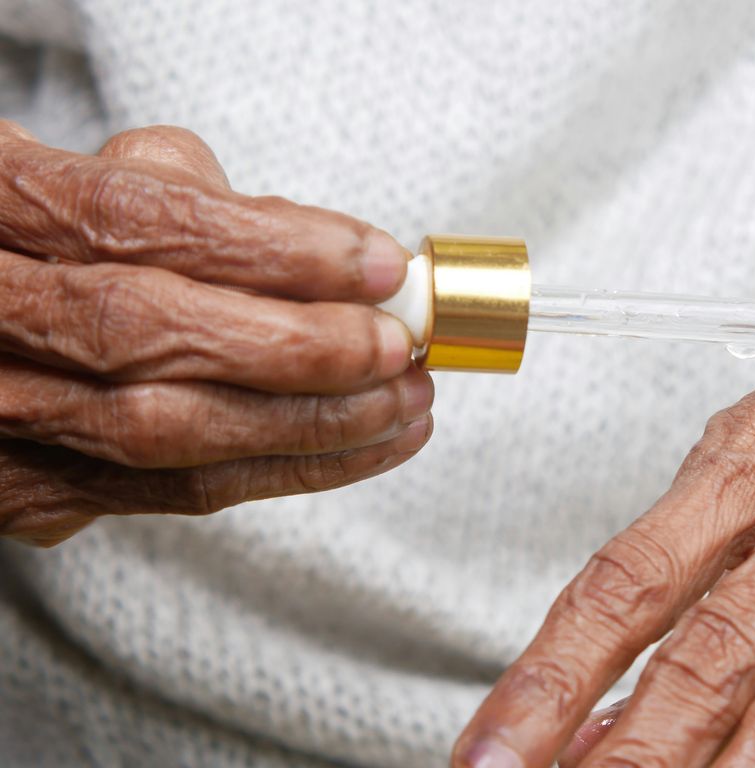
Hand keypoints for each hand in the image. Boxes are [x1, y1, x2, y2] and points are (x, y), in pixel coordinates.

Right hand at [0, 122, 431, 545]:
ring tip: (404, 402)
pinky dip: (282, 470)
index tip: (377, 263)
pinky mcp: (26, 488)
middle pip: (144, 333)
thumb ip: (187, 192)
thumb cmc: (39, 235)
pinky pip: (170, 491)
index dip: (270, 247)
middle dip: (296, 345)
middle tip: (396, 345)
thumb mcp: (93, 174)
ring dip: (309, 422)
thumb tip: (324, 252)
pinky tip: (361, 446)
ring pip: (161, 432)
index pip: (135, 221)